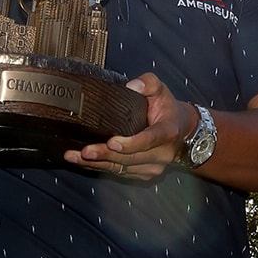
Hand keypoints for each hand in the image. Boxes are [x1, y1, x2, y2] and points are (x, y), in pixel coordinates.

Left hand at [64, 72, 195, 181]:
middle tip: (84, 151)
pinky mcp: (145, 174)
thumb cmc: (167, 108)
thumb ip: (148, 83)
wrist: (182, 131)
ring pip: (122, 169)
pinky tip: (83, 163)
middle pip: (130, 158)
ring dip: (97, 164)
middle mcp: (162, 154)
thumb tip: (131, 86)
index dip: (131, 143)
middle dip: (105, 155)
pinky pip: (120, 174)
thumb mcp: (161, 89)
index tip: (112, 142)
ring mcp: (154, 167)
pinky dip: (100, 168)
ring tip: (75, 157)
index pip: (150, 139)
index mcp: (167, 132)